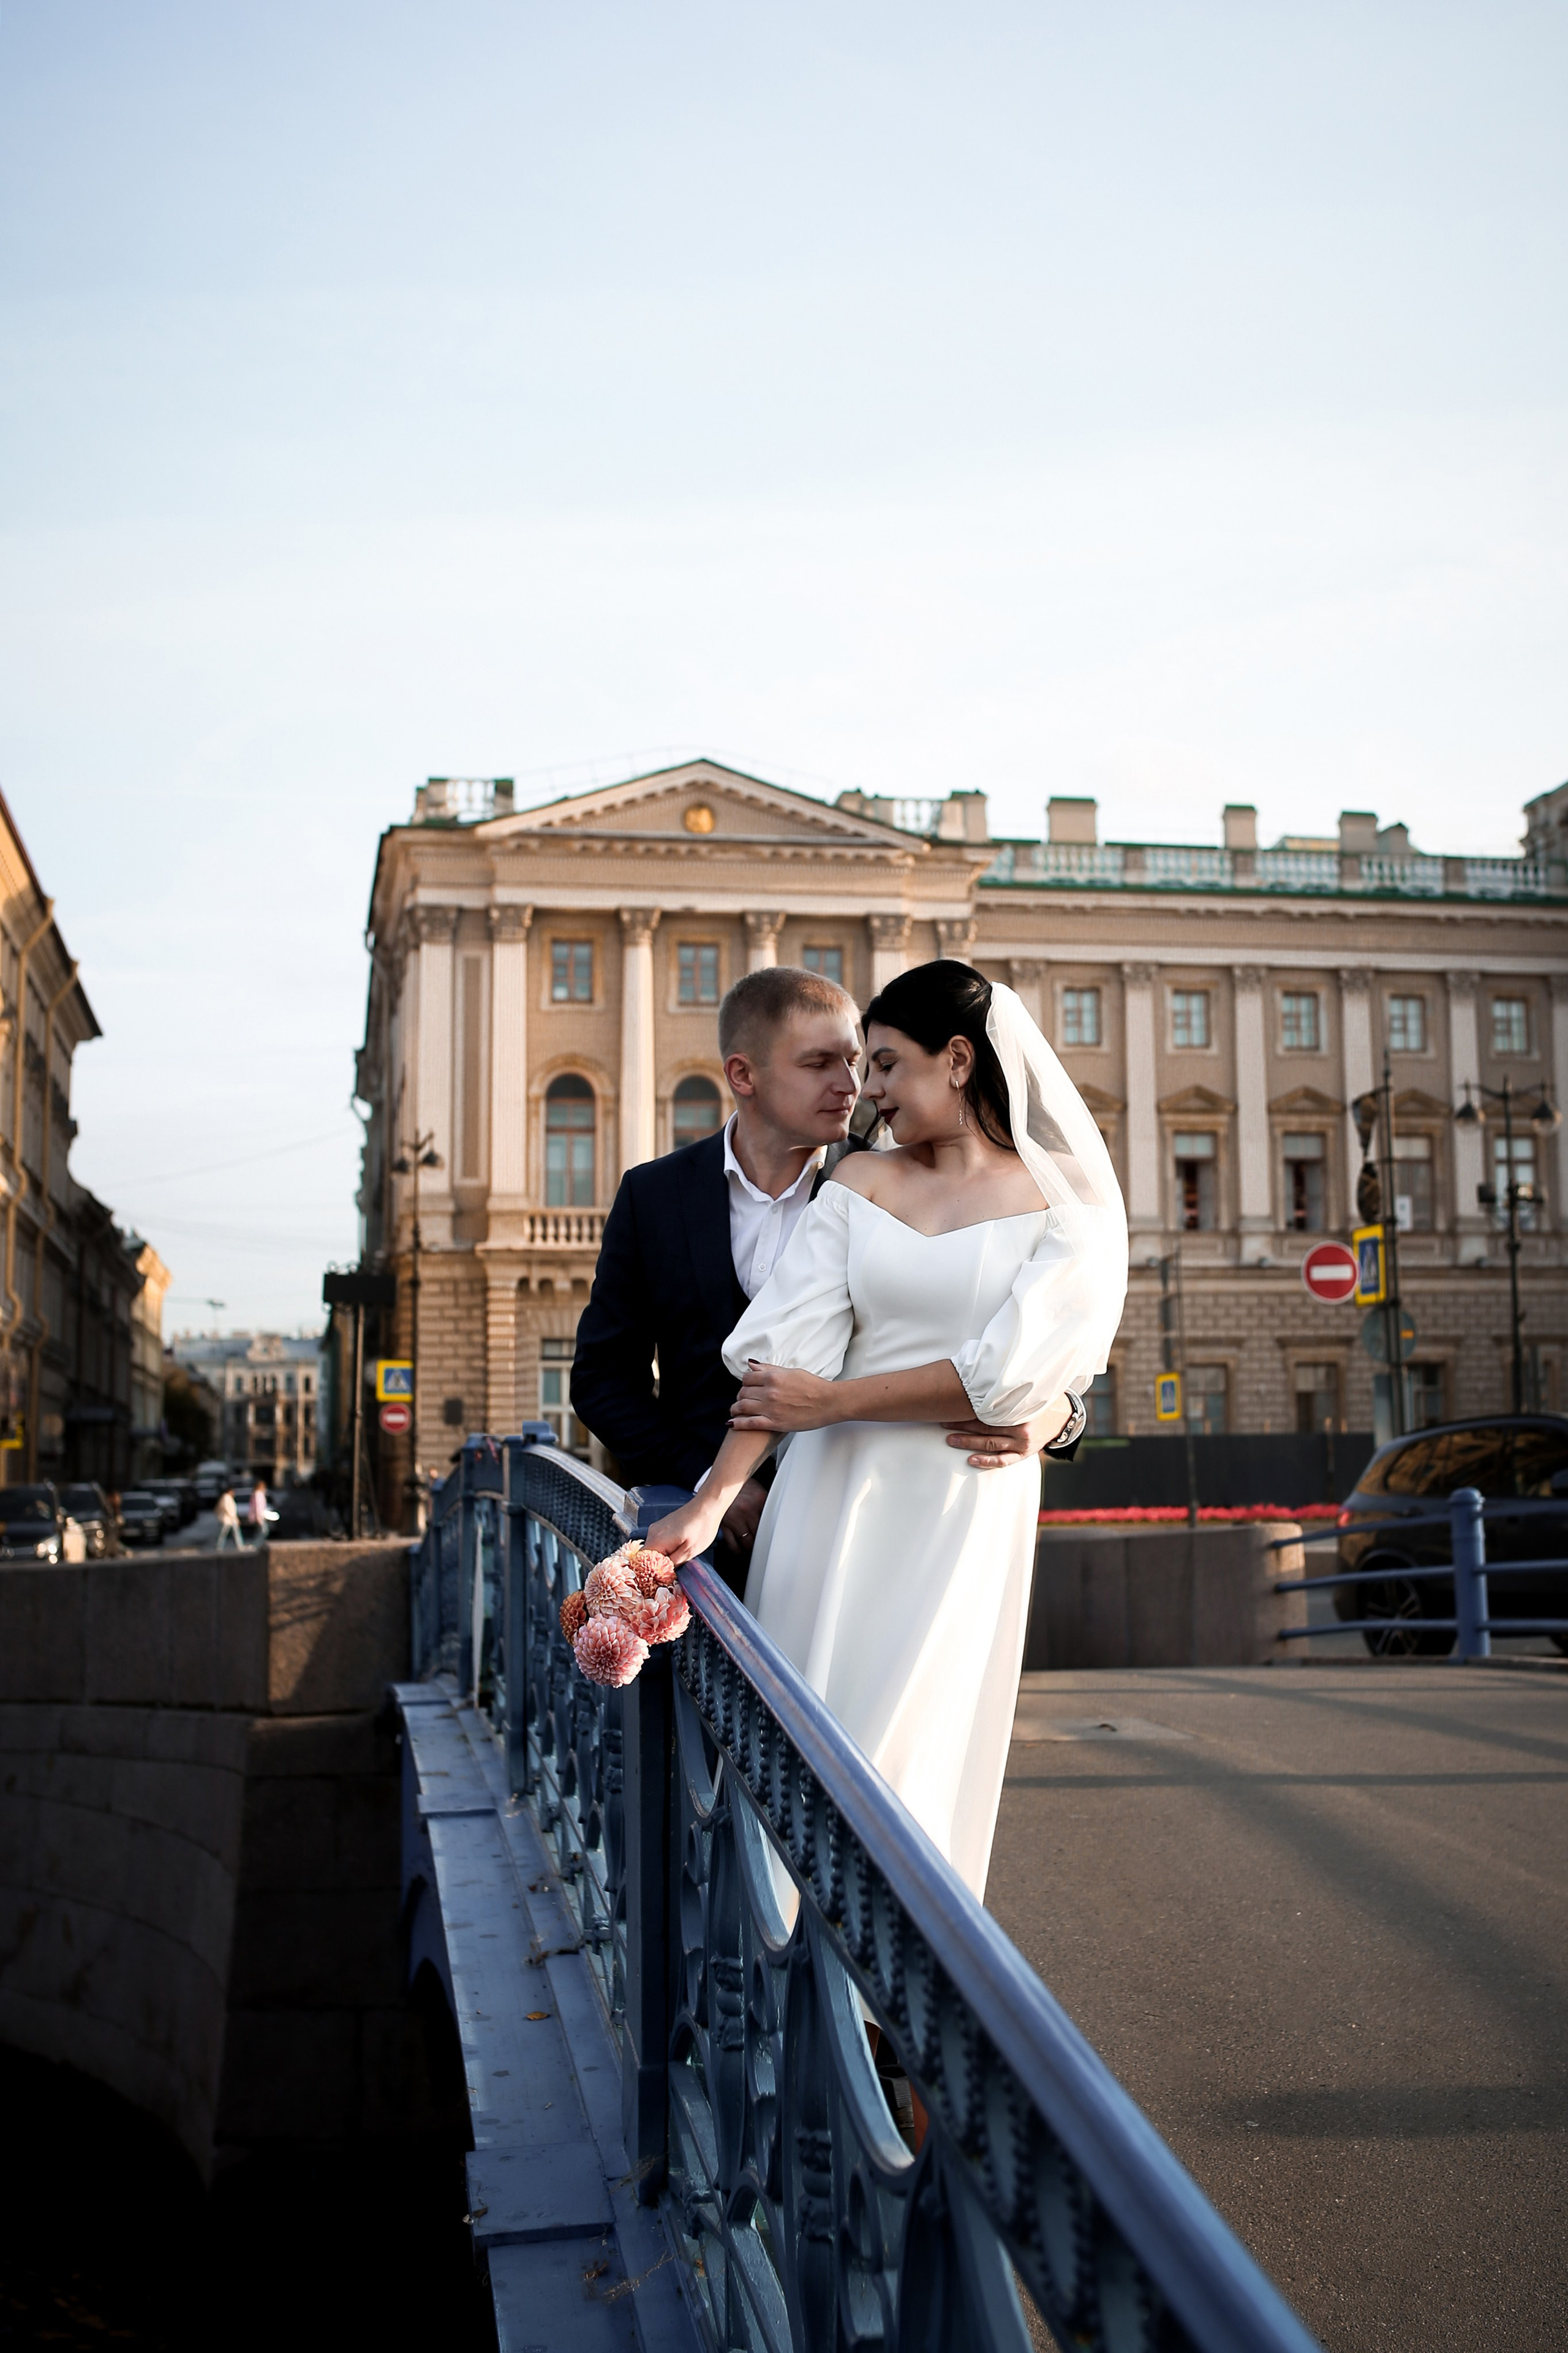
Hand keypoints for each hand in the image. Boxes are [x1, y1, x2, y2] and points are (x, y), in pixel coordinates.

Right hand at [646, 1490, 726, 1565]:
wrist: (707, 1506)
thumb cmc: (701, 1528)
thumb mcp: (690, 1551)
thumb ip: (673, 1563)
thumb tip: (662, 1573)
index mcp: (657, 1540)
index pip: (643, 1561)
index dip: (650, 1571)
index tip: (660, 1577)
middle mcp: (652, 1533)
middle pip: (647, 1555)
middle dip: (657, 1565)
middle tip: (672, 1570)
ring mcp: (656, 1528)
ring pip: (654, 1549)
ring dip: (663, 1556)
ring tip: (677, 1559)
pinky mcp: (662, 1526)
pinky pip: (659, 1541)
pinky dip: (665, 1548)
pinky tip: (678, 1549)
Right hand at [719, 1477, 767, 1552]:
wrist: (719, 1481)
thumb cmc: (739, 1486)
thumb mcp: (756, 1490)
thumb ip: (764, 1504)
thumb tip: (773, 1516)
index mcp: (759, 1499)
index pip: (770, 1520)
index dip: (772, 1530)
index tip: (773, 1536)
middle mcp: (747, 1510)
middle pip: (760, 1533)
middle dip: (761, 1541)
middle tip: (763, 1544)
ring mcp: (735, 1518)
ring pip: (747, 1543)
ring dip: (750, 1547)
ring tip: (751, 1548)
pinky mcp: (723, 1524)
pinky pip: (731, 1544)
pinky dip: (736, 1549)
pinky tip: (739, 1549)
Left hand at [729, 1360, 839, 1432]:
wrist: (829, 1402)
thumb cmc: (814, 1386)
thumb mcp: (791, 1372)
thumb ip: (770, 1369)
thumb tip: (753, 1365)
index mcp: (773, 1377)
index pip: (747, 1378)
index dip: (744, 1382)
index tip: (746, 1385)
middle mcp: (769, 1392)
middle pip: (743, 1392)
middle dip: (741, 1395)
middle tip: (742, 1398)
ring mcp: (770, 1408)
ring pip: (743, 1407)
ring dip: (736, 1408)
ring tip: (735, 1410)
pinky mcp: (774, 1423)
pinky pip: (750, 1423)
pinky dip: (738, 1423)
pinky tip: (732, 1423)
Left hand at [942, 1394, 1071, 1471]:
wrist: (1063, 1417)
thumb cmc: (1039, 1399)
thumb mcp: (1027, 1390)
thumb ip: (1008, 1388)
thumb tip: (983, 1372)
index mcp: (1019, 1410)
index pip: (987, 1411)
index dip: (967, 1410)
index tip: (950, 1407)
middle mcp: (1020, 1428)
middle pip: (985, 1428)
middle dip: (962, 1426)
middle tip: (943, 1423)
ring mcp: (1022, 1444)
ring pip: (991, 1444)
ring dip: (968, 1443)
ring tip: (950, 1440)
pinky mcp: (1024, 1454)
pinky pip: (1003, 1461)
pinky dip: (987, 1461)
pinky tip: (971, 1460)